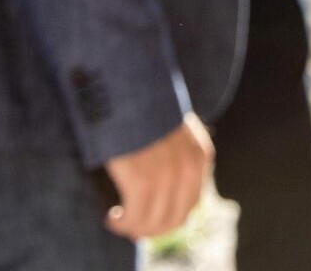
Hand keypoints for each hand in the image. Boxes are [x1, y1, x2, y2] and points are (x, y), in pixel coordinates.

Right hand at [104, 114, 213, 241]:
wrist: (125, 82)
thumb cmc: (140, 102)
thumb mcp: (169, 126)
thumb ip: (173, 153)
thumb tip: (159, 189)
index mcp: (200, 155)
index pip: (190, 204)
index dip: (166, 218)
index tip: (145, 218)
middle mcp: (189, 167)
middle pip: (175, 219)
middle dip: (150, 228)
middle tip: (127, 225)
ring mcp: (167, 175)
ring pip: (154, 222)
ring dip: (133, 227)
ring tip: (116, 220)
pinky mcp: (142, 180)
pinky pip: (135, 216)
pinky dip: (122, 223)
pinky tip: (111, 216)